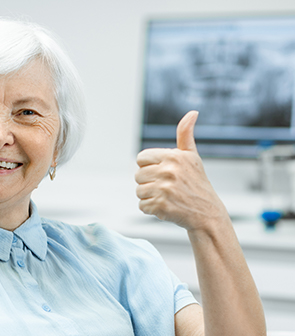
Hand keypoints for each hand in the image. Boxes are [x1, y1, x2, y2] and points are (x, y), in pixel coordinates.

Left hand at [135, 110, 226, 231]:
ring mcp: (164, 189)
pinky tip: (166, 207)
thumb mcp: (192, 157)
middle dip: (149, 182)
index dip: (148, 166)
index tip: (162, 173)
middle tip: (166, 187)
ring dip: (149, 196)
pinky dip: (151, 209)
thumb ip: (185, 135)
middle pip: (138, 175)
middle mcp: (168, 171)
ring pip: (139, 191)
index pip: (141, 158)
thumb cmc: (197, 184)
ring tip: (167, 197)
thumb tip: (192, 113)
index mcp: (173, 156)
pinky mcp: (161, 206)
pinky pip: (142, 206)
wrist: (207, 213)